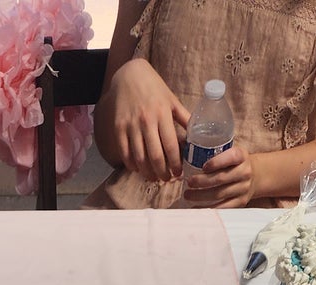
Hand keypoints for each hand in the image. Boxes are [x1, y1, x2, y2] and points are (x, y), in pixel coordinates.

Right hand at [100, 59, 186, 181]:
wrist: (129, 74)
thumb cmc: (154, 88)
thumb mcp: (171, 99)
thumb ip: (183, 117)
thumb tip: (196, 134)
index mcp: (163, 114)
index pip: (171, 146)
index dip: (175, 164)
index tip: (178, 173)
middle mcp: (146, 121)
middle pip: (155, 156)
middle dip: (162, 173)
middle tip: (166, 179)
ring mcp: (131, 125)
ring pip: (139, 158)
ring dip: (147, 173)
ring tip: (154, 178)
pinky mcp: (119, 128)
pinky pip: (125, 153)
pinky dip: (132, 165)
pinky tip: (138, 169)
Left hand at [181, 144, 256, 207]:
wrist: (254, 176)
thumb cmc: (233, 164)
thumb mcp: (230, 153)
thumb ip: (215, 152)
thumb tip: (186, 150)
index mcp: (241, 156)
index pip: (231, 157)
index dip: (217, 162)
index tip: (203, 167)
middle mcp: (245, 172)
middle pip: (221, 178)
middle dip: (202, 181)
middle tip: (189, 182)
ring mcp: (243, 188)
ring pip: (219, 194)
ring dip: (201, 196)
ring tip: (187, 195)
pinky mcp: (241, 202)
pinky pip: (223, 207)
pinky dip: (208, 208)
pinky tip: (196, 207)